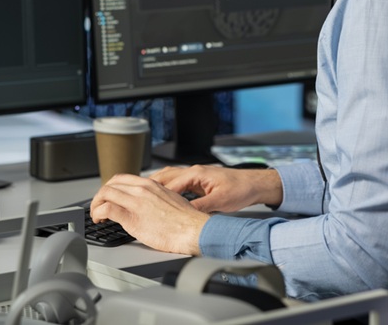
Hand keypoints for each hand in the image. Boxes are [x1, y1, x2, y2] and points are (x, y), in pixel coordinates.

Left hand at [90, 174, 209, 255]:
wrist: (193, 230)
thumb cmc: (186, 220)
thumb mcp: (170, 198)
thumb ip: (156, 197)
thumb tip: (149, 203)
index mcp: (150, 184)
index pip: (121, 178)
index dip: (110, 188)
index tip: (108, 196)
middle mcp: (141, 189)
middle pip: (110, 185)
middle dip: (100, 196)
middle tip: (99, 206)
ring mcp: (136, 202)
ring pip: (105, 194)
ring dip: (96, 204)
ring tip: (97, 215)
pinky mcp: (131, 217)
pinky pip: (107, 209)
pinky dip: (98, 213)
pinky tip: (100, 220)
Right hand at [149, 164, 282, 213]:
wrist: (253, 184)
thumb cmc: (240, 189)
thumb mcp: (220, 202)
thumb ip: (201, 207)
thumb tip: (185, 215)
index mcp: (196, 174)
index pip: (169, 184)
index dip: (155, 194)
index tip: (144, 203)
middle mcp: (193, 172)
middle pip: (164, 177)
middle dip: (148, 187)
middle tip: (134, 197)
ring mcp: (194, 175)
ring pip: (168, 178)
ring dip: (155, 186)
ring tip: (141, 196)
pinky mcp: (197, 181)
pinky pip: (175, 183)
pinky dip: (165, 188)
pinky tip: (160, 197)